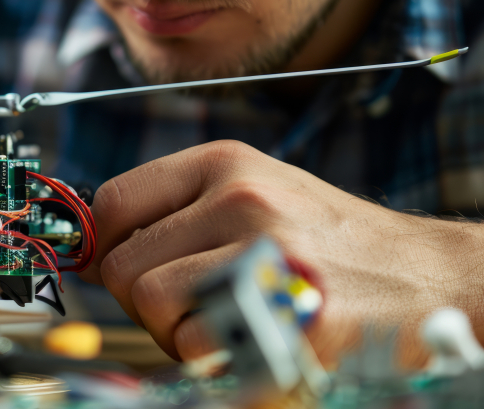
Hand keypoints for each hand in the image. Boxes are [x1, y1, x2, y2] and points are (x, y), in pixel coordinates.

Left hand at [83, 140, 483, 367]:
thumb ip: (174, 213)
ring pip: (151, 306)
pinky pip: (198, 346)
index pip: (112, 203)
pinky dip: (211, 357)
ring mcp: (268, 255)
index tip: (130, 267)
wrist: (432, 279)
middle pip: (123, 266)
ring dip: (176, 331)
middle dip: (144, 300)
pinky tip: (253, 341)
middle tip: (193, 306)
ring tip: (228, 320)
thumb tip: (89, 250)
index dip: (108, 247)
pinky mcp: (290, 317)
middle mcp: (242, 199)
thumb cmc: (328, 242)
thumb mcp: (253, 195)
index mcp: (225, 164)